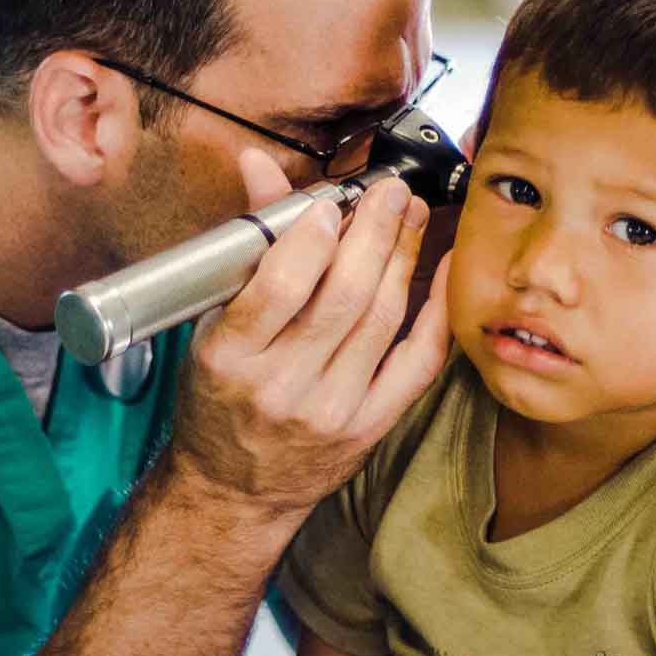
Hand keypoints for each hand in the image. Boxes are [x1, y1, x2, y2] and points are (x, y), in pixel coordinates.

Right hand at [171, 149, 450, 519]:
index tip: (332, 201)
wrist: (232, 491)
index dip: (312, 234)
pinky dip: (438, 311)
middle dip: (375, 232)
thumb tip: (258, 164)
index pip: (280, 285)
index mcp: (230, 358)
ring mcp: (331, 411)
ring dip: (403, 256)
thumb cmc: (218, 399)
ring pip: (382, 319)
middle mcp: (282, 388)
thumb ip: (245, 244)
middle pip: (343, 296)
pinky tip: (445, 269)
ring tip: (411, 215)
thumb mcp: (211, 323)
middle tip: (391, 192)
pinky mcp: (370, 427)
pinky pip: (418, 362)